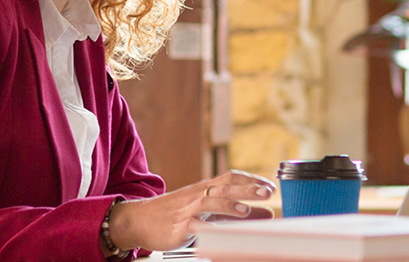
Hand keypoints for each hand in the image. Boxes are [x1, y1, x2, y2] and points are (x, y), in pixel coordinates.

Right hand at [107, 170, 276, 250]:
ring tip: (245, 211)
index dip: (251, 180)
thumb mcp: (206, 210)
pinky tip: (216, 230)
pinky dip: (205, 227)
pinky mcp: (178, 226)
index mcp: (205, 189)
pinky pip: (193, 225)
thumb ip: (234, 212)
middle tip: (267, 192)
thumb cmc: (174, 214)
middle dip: (247, 189)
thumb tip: (266, 213)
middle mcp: (198, 195)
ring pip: (210, 203)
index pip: (231, 178)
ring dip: (229, 206)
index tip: (270, 185)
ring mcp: (187, 210)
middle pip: (225, 187)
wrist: (138, 220)